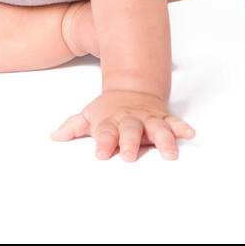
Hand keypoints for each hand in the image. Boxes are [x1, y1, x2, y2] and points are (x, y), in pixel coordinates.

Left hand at [51, 89, 194, 160]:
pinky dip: (182, 128)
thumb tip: (54, 136)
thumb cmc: (109, 110)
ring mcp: (148, 119)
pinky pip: (174, 123)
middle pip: (130, 131)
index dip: (103, 143)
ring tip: (169, 154)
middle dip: (131, 143)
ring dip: (163, 140)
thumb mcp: (89, 115)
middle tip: (130, 156)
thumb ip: (73, 126)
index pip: (105, 133)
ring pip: (157, 129)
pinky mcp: (163, 119)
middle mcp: (130, 120)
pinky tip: (190, 134)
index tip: (101, 154)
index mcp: (111, 121)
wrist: (132, 89)